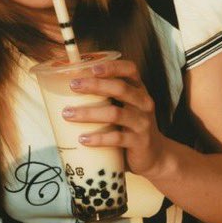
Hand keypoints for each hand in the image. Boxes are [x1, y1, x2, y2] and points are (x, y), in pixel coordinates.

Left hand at [62, 59, 166, 175]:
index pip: (130, 70)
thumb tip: (66, 90)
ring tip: (68, 114)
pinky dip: (98, 138)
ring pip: (115, 114)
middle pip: (120, 89)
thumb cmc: (130, 128)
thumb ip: (105, 99)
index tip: (91, 67)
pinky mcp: (139, 142)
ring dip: (89, 113)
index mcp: (138, 90)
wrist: (155, 156)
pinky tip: (83, 138)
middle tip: (73, 86)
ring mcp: (143, 123)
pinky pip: (117, 139)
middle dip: (95, 85)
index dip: (112, 66)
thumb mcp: (123, 108)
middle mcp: (143, 103)